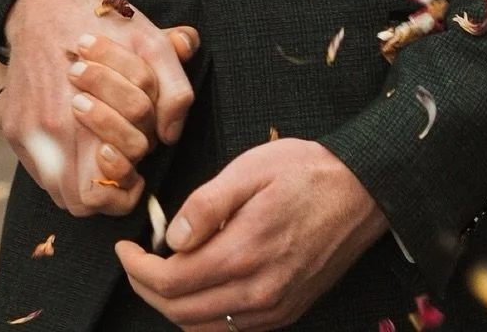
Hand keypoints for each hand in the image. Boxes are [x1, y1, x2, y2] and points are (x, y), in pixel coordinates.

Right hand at [3, 0, 196, 217]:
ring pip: (60, 194)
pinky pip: (41, 173)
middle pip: (84, 197)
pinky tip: (80, 148)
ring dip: (84, 186)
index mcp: (84, 109)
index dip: (128, 184)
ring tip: (102, 161)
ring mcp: (27, 130)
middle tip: (120, 155)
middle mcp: (50, 127)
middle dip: (109, 178)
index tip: (136, 165)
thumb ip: (174, 89)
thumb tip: (169, 135)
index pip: (108, 184)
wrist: (43, 3)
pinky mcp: (13, 128)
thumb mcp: (150, 44)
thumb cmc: (100, 25)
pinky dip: (62, 171)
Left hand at [114, 138, 388, 327]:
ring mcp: (275, 308)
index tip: (124, 247)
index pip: (171, 282)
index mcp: (245, 253)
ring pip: (204, 327)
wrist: (362, 192)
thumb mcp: (249, 170)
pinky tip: (197, 285)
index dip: (137, 269)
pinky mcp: (286, 311)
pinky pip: (232, 329)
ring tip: (159, 270)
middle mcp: (259, 293)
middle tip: (134, 259)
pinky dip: (202, 315)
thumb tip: (171, 238)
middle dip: (146, 289)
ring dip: (172, 305)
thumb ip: (206, 206)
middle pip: (181, 311)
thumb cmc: (304, 171)